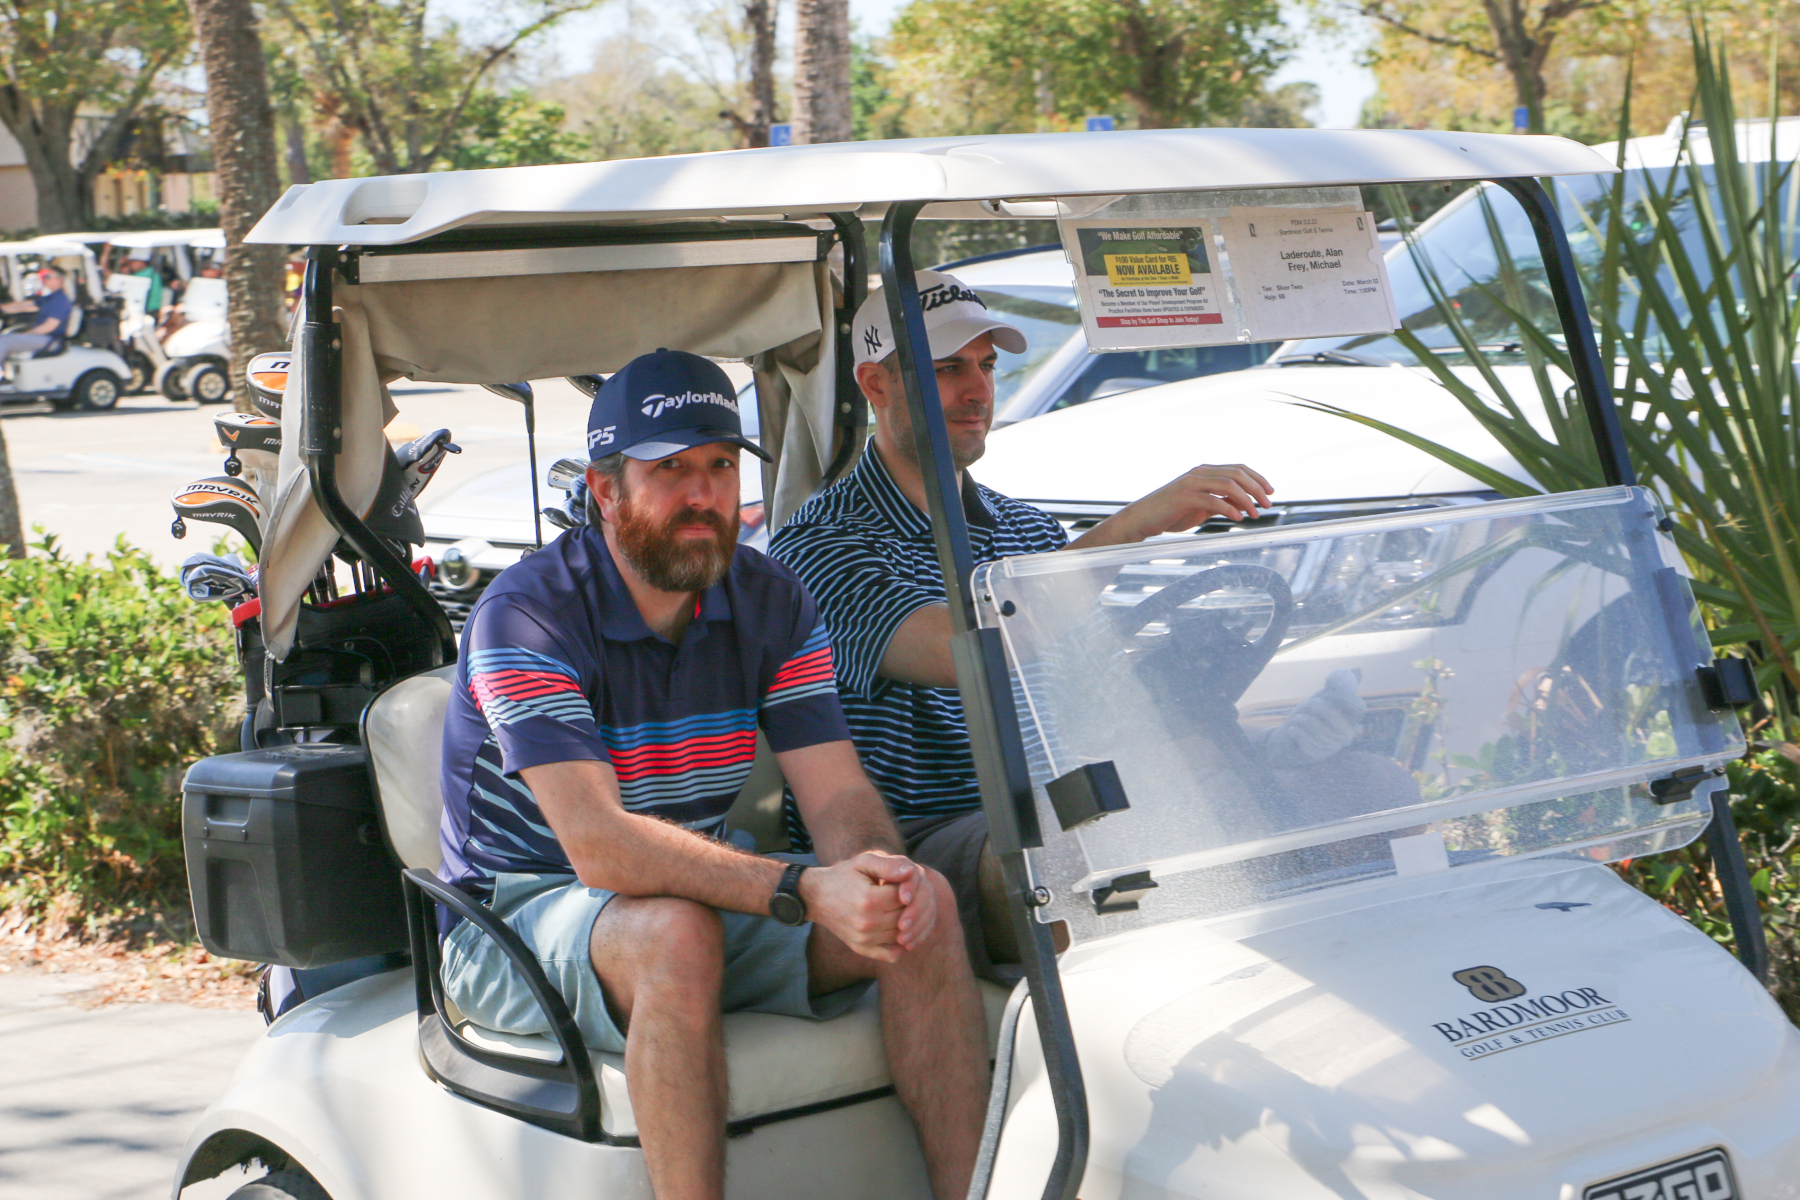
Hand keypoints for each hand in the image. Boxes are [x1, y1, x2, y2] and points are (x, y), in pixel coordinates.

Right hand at [800, 852, 938, 962]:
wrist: (816, 897)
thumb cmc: (843, 876)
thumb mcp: (863, 862)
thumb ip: (889, 865)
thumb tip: (912, 872)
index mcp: (870, 899)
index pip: (907, 897)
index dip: (907, 888)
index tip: (898, 882)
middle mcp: (868, 923)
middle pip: (906, 916)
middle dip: (908, 905)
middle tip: (900, 895)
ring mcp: (864, 939)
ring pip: (902, 934)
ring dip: (906, 922)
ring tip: (896, 907)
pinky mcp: (861, 948)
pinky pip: (892, 955)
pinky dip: (900, 945)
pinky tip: (897, 930)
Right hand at [1077, 464, 1273, 547]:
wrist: (1142, 519)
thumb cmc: (1171, 513)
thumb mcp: (1202, 507)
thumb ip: (1221, 502)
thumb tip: (1245, 505)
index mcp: (1204, 472)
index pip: (1238, 469)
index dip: (1257, 478)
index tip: (1270, 492)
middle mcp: (1199, 473)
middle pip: (1237, 474)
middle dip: (1256, 488)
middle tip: (1267, 504)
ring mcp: (1191, 483)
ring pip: (1227, 484)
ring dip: (1246, 499)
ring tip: (1255, 513)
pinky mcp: (1183, 496)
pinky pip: (1212, 500)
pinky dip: (1228, 508)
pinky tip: (1238, 517)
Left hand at [1251, 668, 1365, 765]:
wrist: (1287, 741)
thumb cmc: (1307, 718)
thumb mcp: (1322, 699)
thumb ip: (1337, 687)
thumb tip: (1359, 670)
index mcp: (1350, 722)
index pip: (1358, 707)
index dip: (1344, 695)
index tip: (1329, 690)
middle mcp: (1345, 737)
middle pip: (1333, 714)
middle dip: (1315, 705)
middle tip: (1307, 704)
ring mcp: (1330, 747)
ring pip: (1312, 723)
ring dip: (1300, 717)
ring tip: (1299, 722)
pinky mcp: (1314, 755)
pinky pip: (1301, 733)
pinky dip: (1293, 729)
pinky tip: (1294, 734)